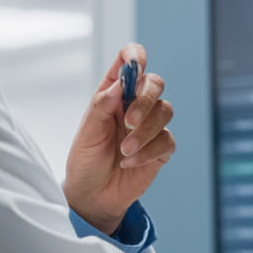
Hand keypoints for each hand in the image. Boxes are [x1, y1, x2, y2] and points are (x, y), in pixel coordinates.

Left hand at [63, 42, 175, 235]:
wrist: (93, 195)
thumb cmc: (85, 160)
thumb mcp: (87, 132)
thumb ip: (102, 105)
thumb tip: (120, 84)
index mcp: (113, 92)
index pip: (129, 60)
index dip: (135, 56)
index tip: (135, 66)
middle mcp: (134, 104)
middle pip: (155, 83)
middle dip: (145, 101)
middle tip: (129, 122)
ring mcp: (149, 125)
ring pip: (165, 111)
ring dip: (145, 132)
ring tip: (124, 150)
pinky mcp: (160, 148)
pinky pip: (167, 140)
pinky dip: (148, 151)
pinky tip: (130, 163)